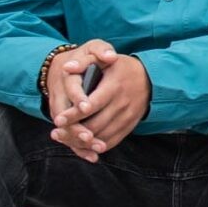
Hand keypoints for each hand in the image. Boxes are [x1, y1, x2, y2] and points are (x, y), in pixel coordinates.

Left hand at [50, 42, 149, 158]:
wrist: (150, 78)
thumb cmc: (121, 68)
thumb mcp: (104, 59)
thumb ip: (84, 62)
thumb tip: (67, 68)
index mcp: (114, 86)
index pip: (93, 104)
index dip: (75, 114)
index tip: (59, 120)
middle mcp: (122, 103)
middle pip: (96, 124)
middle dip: (74, 131)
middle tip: (57, 133)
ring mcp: (127, 117)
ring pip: (102, 136)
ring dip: (83, 142)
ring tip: (65, 139)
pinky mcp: (130, 126)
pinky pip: (112, 141)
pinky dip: (96, 146)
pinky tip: (83, 145)